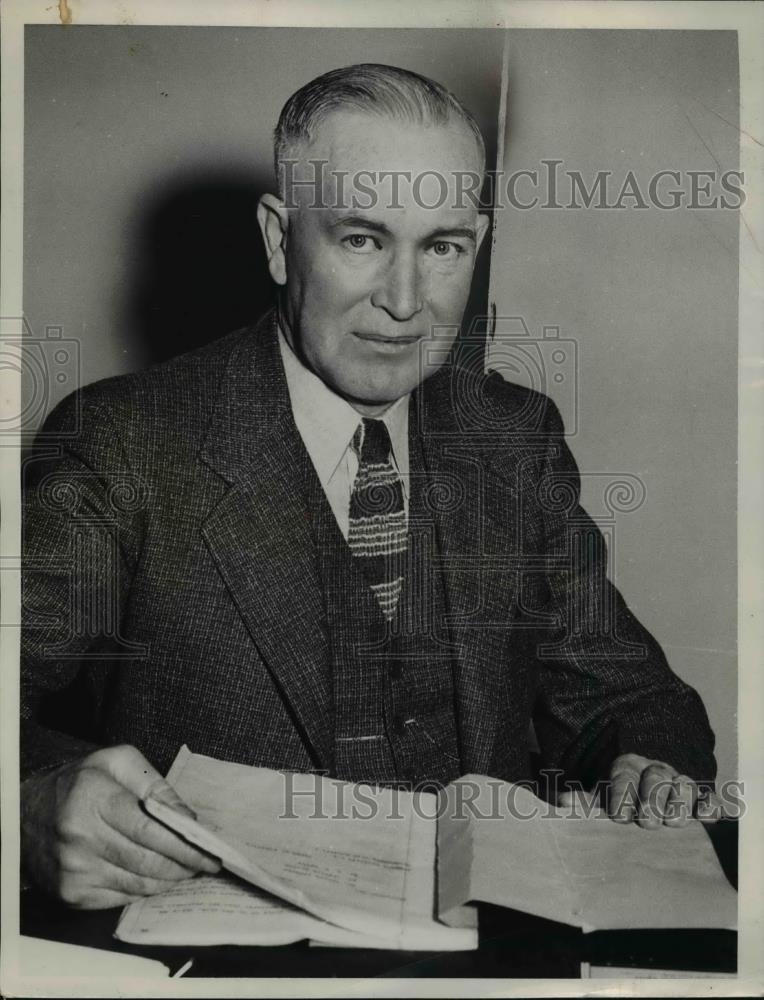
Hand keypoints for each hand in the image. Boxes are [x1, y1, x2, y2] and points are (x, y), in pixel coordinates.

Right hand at [21, 744, 220, 908]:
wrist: (26, 814)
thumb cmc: (79, 783)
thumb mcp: (116, 762)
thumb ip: (155, 784)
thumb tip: (185, 817)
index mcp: (94, 799)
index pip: (150, 829)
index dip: (184, 844)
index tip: (209, 850)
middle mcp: (81, 838)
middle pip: (147, 861)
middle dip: (184, 865)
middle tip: (206, 863)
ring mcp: (75, 870)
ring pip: (139, 884)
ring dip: (170, 879)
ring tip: (188, 869)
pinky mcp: (72, 894)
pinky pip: (122, 898)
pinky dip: (146, 889)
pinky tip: (157, 877)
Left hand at [557, 753, 723, 827]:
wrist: (644, 796)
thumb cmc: (619, 801)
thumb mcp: (600, 799)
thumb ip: (583, 802)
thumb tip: (560, 801)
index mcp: (627, 766)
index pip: (624, 773)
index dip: (622, 792)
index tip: (618, 815)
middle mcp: (654, 770)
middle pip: (656, 777)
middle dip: (652, 799)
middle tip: (647, 822)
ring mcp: (678, 783)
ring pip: (685, 785)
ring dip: (679, 802)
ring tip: (672, 821)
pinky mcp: (699, 800)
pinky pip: (708, 799)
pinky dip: (709, 806)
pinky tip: (704, 817)